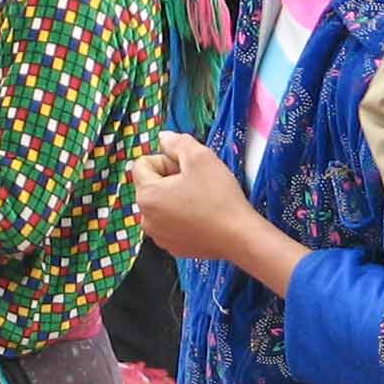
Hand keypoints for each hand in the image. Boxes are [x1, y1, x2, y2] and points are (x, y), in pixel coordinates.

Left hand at [131, 131, 256, 260]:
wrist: (239, 237)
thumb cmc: (219, 198)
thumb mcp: (201, 158)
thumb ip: (178, 142)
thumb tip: (163, 138)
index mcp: (147, 195)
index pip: (143, 164)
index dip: (166, 160)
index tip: (187, 168)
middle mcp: (145, 217)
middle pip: (152, 184)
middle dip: (171, 179)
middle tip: (198, 183)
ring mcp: (157, 234)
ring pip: (162, 204)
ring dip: (177, 198)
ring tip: (201, 200)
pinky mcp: (172, 246)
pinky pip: (171, 222)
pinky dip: (182, 217)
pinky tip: (203, 216)